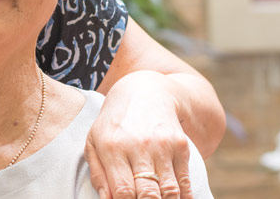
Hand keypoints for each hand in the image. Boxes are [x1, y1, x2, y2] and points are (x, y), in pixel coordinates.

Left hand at [85, 71, 192, 198]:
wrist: (145, 92)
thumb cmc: (114, 123)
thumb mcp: (95, 141)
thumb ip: (98, 173)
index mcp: (112, 147)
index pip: (122, 191)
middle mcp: (138, 146)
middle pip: (148, 194)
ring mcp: (162, 146)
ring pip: (169, 191)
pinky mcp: (181, 146)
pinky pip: (185, 182)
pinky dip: (184, 198)